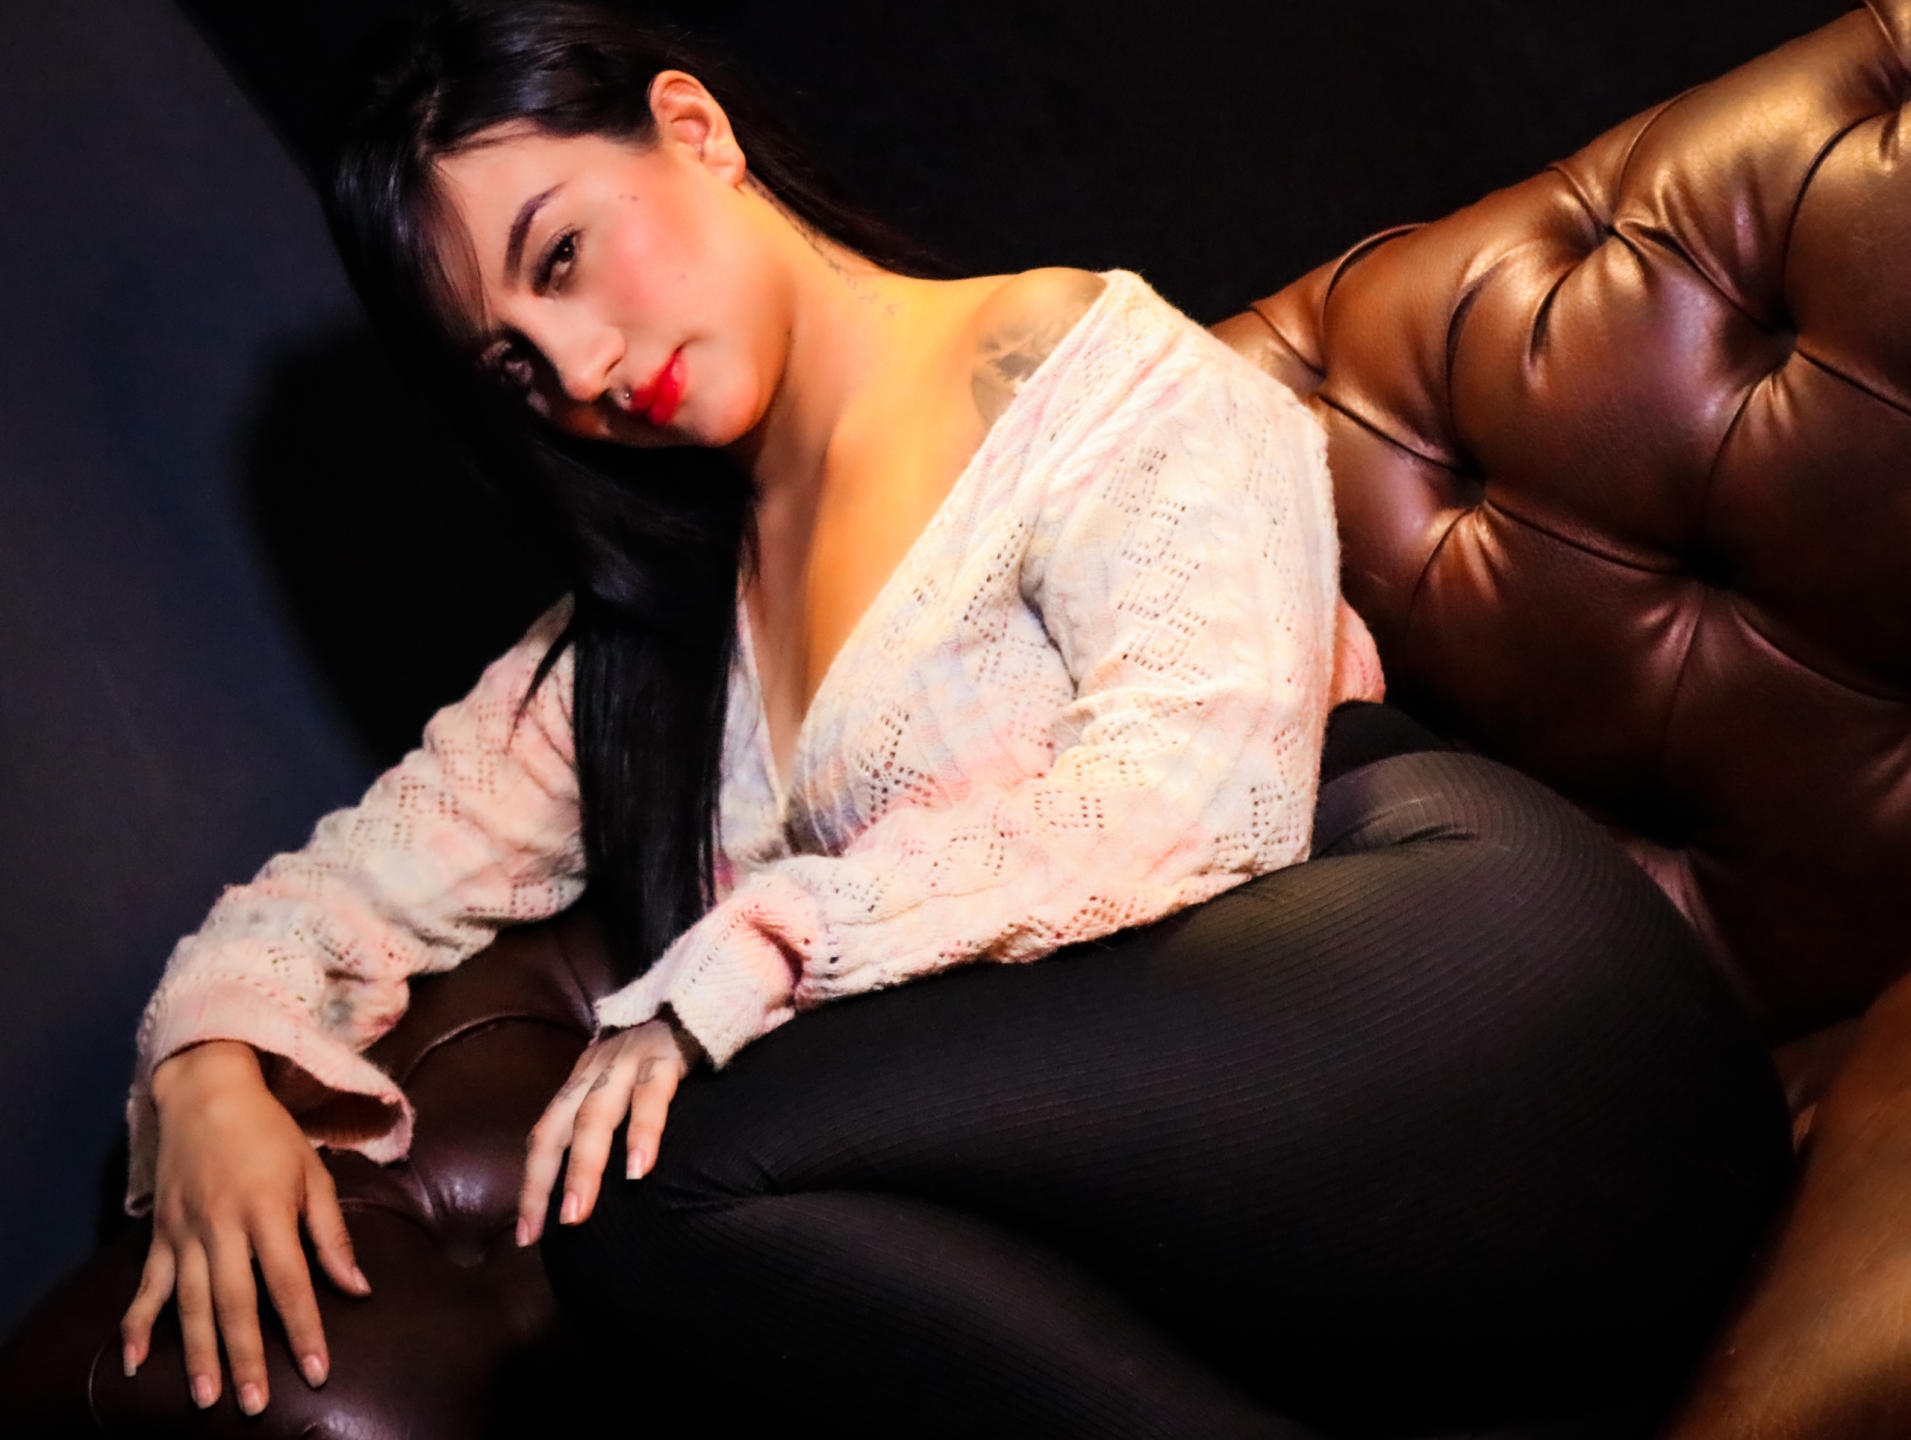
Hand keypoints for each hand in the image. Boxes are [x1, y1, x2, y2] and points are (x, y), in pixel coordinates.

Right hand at [121, 1040, 370, 1415]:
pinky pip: (146, 1285)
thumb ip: (333, 1235)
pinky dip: (136, 1323)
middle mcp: (222, 1225)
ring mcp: (185, 1232)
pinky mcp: (159, 1234)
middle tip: (254, 1404)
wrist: (207, 1093)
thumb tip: (358, 1289)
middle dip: (246, 1356)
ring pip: (191, 1303)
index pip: (289, 1281)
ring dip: (197, 1353)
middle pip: (235, 1301)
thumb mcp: (313, 1173)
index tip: (317, 1371)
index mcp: (267, 1209)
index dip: (304, 1329)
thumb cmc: (271, 1134)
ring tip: (207, 1397)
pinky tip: (131, 1361)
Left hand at [516, 1017, 697, 1245]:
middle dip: (546, 1183)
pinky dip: (641, 1133)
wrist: (705, 989)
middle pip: (559, 1129)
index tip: (526, 1237)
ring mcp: (629, 1058)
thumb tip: (596, 1181)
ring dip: (584, 1167)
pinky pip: (651, 1096)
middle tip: (544, 1232)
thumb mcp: (626, 1079)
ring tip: (578, 1213)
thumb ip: (610, 1116)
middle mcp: (596, 1068)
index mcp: (583, 1079)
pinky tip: (638, 1169)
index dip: (532, 1185)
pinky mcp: (667, 1053)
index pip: (544, 1135)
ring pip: (596, 1116)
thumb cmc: (668, 1051)